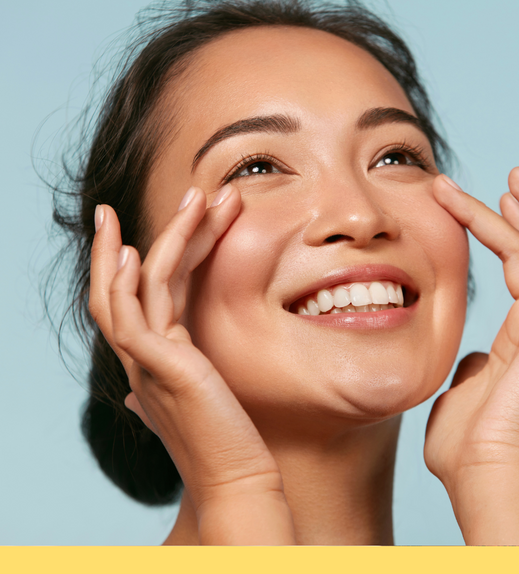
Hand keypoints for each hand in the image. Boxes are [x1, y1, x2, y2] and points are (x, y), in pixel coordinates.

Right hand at [89, 185, 294, 544]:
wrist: (237, 479)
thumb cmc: (227, 437)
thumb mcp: (204, 391)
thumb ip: (181, 373)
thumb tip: (158, 375)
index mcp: (157, 355)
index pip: (145, 292)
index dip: (156, 252)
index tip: (176, 218)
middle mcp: (143, 354)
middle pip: (134, 279)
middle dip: (160, 232)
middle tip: (189, 193)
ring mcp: (144, 361)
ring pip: (134, 286)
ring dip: (163, 238)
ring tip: (194, 197)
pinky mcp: (158, 367)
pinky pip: (131, 316)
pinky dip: (127, 281)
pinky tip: (136, 251)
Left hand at [425, 168, 518, 543]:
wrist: (479, 469)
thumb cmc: (465, 438)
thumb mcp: (461, 385)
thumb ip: (470, 363)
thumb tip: (470, 354)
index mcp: (517, 334)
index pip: (514, 266)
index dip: (497, 231)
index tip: (473, 201)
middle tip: (508, 178)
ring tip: (517, 178)